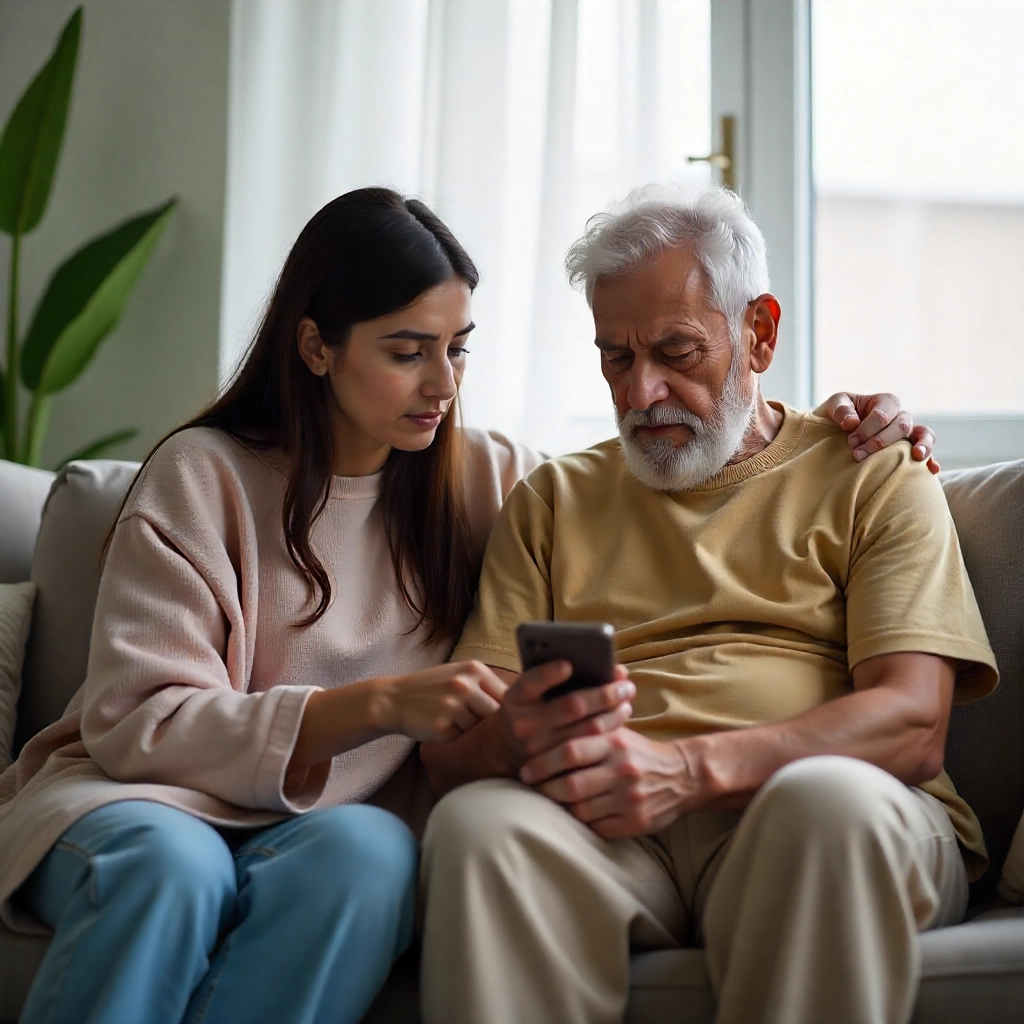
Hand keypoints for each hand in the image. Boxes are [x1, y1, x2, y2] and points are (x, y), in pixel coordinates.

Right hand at [377, 661, 506, 742]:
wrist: (394, 699)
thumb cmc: (433, 688)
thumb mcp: (459, 675)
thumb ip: (487, 684)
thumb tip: (524, 702)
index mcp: (473, 668)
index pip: (508, 693)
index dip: (510, 708)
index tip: (507, 716)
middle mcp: (465, 685)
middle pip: (497, 713)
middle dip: (493, 722)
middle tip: (482, 725)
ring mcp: (453, 706)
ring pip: (481, 728)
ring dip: (474, 731)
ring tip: (456, 721)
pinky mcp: (443, 728)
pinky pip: (464, 739)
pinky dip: (459, 738)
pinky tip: (445, 728)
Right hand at [494, 660, 634, 773]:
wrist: (509, 747)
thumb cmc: (532, 707)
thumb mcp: (533, 691)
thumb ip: (558, 677)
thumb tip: (608, 668)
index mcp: (516, 698)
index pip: (530, 683)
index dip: (548, 674)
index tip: (568, 664)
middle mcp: (523, 724)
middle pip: (571, 706)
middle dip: (604, 694)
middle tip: (626, 686)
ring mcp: (539, 749)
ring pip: (587, 729)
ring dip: (613, 713)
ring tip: (625, 702)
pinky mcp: (556, 767)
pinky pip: (591, 749)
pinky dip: (609, 731)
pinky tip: (620, 720)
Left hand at [521, 728, 703, 838]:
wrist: (683, 775)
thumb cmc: (638, 751)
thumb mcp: (617, 732)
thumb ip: (586, 728)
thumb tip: (540, 725)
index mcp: (615, 743)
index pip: (570, 751)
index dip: (542, 762)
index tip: (524, 769)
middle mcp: (622, 770)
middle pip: (571, 784)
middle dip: (544, 788)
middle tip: (528, 787)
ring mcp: (630, 799)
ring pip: (580, 809)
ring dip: (559, 807)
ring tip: (547, 801)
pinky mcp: (636, 823)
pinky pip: (597, 828)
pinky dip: (581, 823)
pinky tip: (572, 815)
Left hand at [820, 391, 939, 472]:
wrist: (835, 432)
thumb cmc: (837, 416)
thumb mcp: (834, 405)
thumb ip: (841, 409)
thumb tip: (852, 423)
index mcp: (884, 402)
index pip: (882, 415)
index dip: (866, 430)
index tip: (850, 442)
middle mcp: (899, 416)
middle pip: (901, 426)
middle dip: (879, 442)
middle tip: (858, 455)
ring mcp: (907, 434)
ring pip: (923, 434)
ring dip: (922, 444)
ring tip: (916, 456)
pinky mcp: (909, 450)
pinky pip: (926, 453)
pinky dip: (931, 459)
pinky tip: (932, 469)